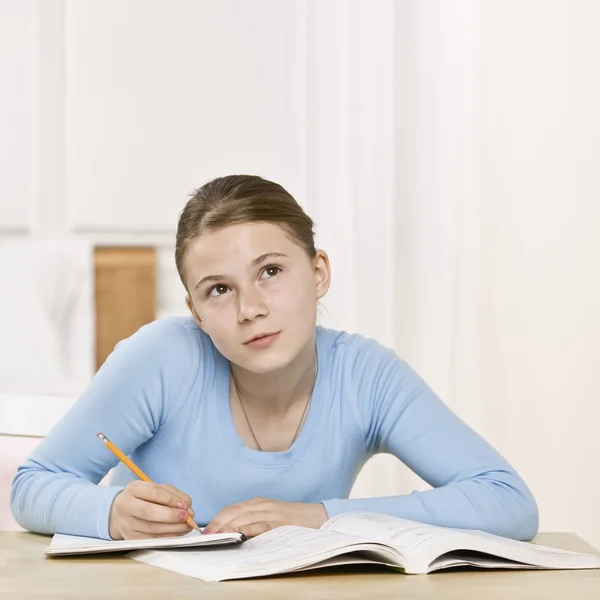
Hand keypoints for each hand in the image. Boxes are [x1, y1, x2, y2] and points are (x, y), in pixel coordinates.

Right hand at [108, 481, 195, 539]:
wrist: (121, 512)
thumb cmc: (144, 498)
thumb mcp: (157, 489)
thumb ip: (174, 494)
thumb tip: (188, 505)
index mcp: (134, 488)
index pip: (154, 493)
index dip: (171, 500)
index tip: (184, 505)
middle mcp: (126, 506)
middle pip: (149, 512)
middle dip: (171, 516)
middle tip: (186, 517)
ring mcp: (126, 524)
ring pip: (151, 528)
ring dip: (173, 528)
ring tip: (187, 526)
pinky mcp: (130, 538)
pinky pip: (151, 539)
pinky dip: (168, 537)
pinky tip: (178, 533)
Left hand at [203, 498, 327, 537]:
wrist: (317, 516)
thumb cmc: (292, 520)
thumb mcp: (269, 517)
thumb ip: (253, 521)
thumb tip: (232, 534)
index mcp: (257, 503)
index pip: (231, 509)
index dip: (216, 519)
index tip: (206, 531)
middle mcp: (261, 504)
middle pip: (233, 511)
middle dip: (217, 523)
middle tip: (206, 536)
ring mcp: (270, 511)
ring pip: (243, 516)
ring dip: (227, 526)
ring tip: (215, 536)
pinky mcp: (279, 520)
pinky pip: (259, 523)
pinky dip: (246, 528)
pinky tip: (237, 533)